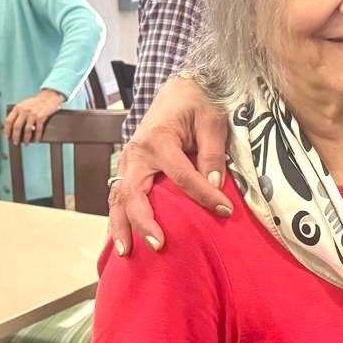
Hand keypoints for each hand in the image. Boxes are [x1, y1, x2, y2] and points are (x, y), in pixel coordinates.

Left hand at [4, 89, 65, 145]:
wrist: (49, 96)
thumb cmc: (36, 101)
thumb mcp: (24, 104)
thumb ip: (18, 113)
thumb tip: (13, 125)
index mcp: (18, 108)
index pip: (8, 120)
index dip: (6, 130)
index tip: (7, 136)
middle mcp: (24, 111)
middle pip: (17, 127)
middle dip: (15, 137)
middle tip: (16, 142)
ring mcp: (32, 114)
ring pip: (27, 130)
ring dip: (26, 139)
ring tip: (26, 143)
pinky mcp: (41, 117)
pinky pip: (38, 129)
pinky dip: (37, 136)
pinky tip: (36, 140)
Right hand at [108, 75, 230, 255]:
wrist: (178, 89)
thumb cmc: (198, 104)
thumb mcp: (213, 121)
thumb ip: (213, 152)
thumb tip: (215, 185)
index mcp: (159, 139)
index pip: (182, 175)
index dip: (204, 195)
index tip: (225, 210)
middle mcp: (137, 152)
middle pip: (134, 193)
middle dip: (144, 222)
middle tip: (159, 245)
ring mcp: (128, 161)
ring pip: (118, 198)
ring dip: (120, 226)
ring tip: (126, 253)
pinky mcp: (128, 168)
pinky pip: (118, 196)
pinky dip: (117, 218)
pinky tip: (120, 241)